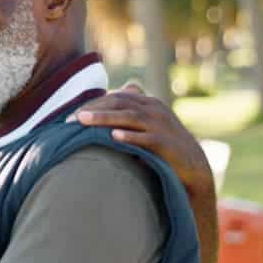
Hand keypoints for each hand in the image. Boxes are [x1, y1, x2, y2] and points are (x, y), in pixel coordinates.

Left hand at [72, 83, 214, 196]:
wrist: (192, 164)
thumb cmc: (161, 145)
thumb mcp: (145, 125)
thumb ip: (127, 113)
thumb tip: (98, 108)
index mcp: (147, 102)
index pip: (115, 97)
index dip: (92, 103)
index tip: (70, 114)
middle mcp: (154, 109)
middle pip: (119, 103)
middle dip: (93, 109)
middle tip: (70, 119)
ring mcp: (161, 125)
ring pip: (130, 116)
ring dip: (105, 118)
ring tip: (84, 120)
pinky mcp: (166, 143)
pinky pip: (146, 138)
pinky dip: (131, 136)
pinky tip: (114, 136)